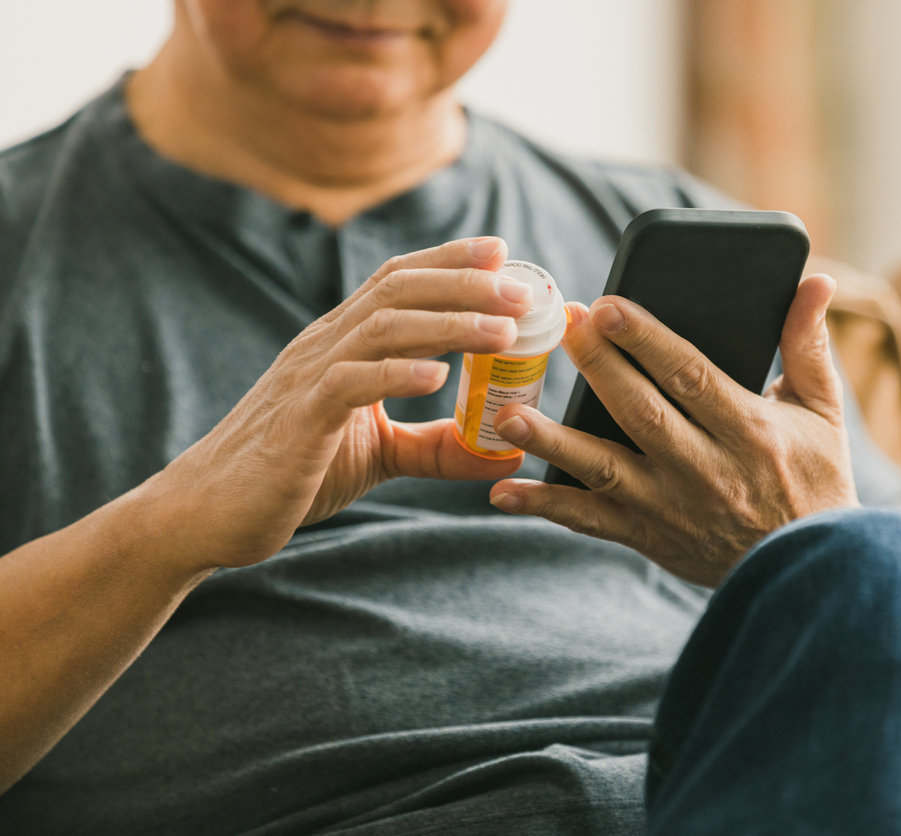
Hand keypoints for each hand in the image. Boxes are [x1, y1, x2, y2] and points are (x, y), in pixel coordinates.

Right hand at [151, 237, 530, 570]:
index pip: (397, 282)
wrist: (208, 513)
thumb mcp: (378, 454)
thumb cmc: (292, 474)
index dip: (449, 260)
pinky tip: (435, 378)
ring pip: (381, 329)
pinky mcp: (297, 423)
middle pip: (398, 292)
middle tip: (523, 290)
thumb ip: (434, 447)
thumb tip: (500, 456)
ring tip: (501, 331)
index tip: (503, 253)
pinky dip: (394, 375)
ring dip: (447, 325)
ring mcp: (307, 380)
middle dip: (464, 283)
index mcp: (341, 344)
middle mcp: (324, 347)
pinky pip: (348, 385)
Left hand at [487, 273, 858, 586]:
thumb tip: (816, 281)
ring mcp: (672, 509)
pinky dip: (546, 507)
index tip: (608, 305)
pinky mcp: (649, 538)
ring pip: (606, 470)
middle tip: (562, 327)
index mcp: (749, 432)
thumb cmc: (817, 483)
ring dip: (555, 443)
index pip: (690, 376)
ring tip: (511, 415)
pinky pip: (590, 523)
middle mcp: (706, 472)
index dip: (646, 340)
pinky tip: (504, 491)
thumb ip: (807, 345)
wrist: (809, 574)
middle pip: (642, 413)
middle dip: (599, 368)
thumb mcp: (821, 413)